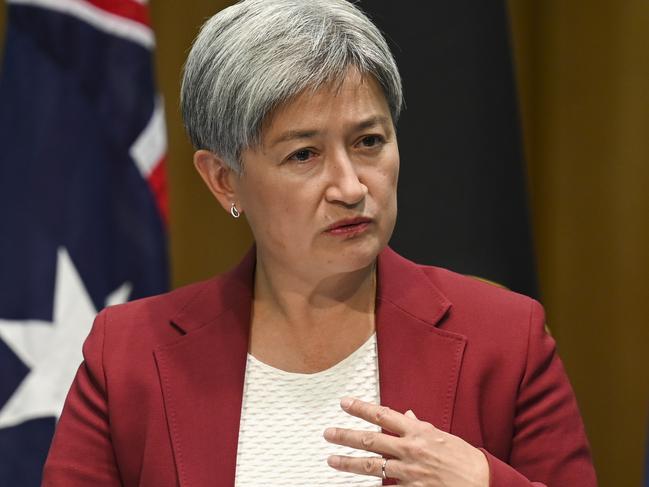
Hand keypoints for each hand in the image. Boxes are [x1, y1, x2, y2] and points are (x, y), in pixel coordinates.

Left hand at [323, 397, 488, 485]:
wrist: (482, 481)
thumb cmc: (463, 458)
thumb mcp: (441, 435)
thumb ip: (419, 426)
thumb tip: (406, 415)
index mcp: (417, 432)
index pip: (382, 415)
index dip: (361, 408)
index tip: (345, 403)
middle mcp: (410, 450)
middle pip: (371, 440)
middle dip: (346, 436)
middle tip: (329, 433)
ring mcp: (409, 472)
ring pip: (372, 466)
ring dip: (349, 463)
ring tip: (332, 460)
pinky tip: (359, 486)